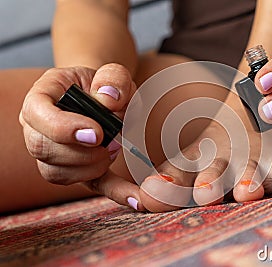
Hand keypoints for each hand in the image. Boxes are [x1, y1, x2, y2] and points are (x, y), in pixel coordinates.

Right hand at [19, 63, 143, 209]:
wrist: (106, 97)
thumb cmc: (104, 84)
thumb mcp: (111, 72)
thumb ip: (112, 79)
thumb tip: (108, 101)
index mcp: (43, 97)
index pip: (36, 114)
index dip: (62, 128)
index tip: (96, 133)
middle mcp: (39, 128)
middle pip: (42, 148)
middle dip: (81, 151)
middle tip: (112, 142)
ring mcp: (54, 153)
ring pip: (57, 172)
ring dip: (92, 166)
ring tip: (114, 148)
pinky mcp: (77, 170)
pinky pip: (89, 186)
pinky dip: (115, 192)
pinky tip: (137, 199)